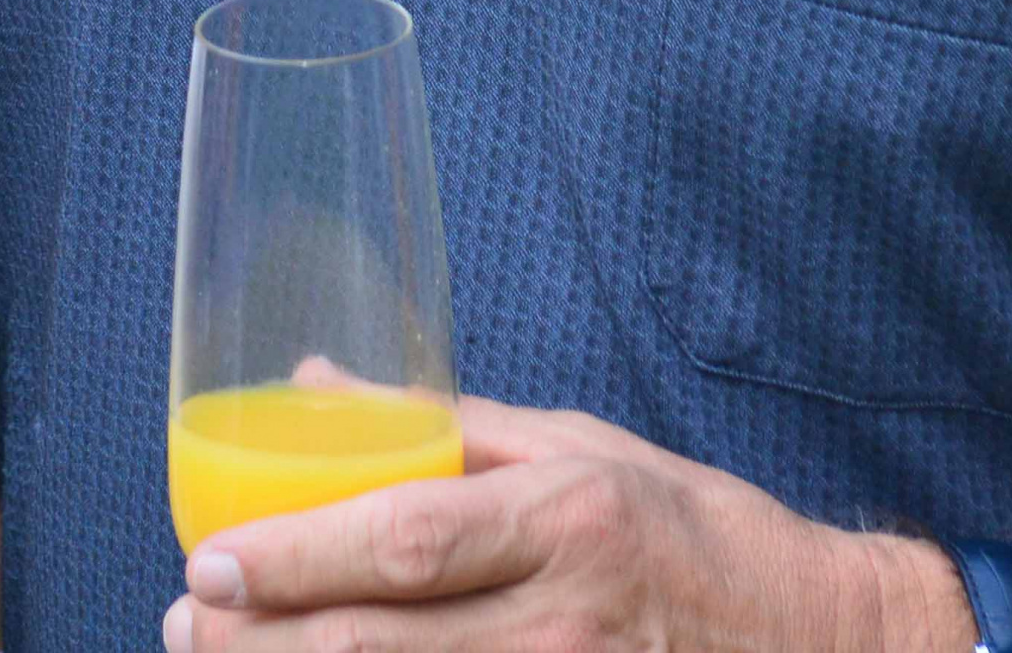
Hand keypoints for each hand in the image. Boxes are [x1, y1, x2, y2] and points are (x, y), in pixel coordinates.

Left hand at [167, 397, 964, 652]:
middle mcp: (565, 619)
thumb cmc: (693, 538)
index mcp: (569, 518)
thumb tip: (310, 385)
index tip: (211, 557)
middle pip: (379, 646)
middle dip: (262, 640)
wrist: (822, 645)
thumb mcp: (582, 449)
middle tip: (188, 620)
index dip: (297, 558)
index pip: (405, 540)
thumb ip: (443, 428)